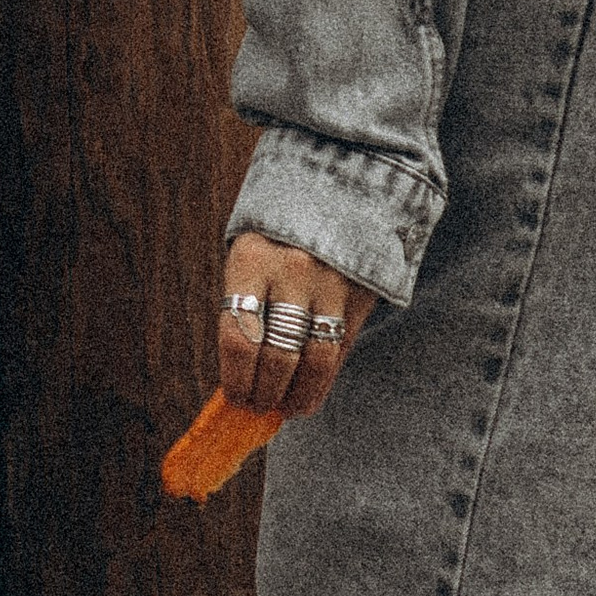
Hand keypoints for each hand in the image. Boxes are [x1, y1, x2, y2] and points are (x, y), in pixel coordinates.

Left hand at [220, 231, 373, 418]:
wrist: (338, 187)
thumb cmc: (278, 233)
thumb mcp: (250, 255)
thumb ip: (245, 307)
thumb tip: (238, 374)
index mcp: (252, 260)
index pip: (238, 337)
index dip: (236, 379)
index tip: (235, 397)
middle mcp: (293, 273)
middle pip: (277, 356)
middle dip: (264, 393)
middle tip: (257, 407)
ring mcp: (331, 284)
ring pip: (315, 361)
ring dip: (298, 396)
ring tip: (287, 409)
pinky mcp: (361, 294)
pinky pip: (341, 351)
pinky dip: (323, 382)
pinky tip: (310, 395)